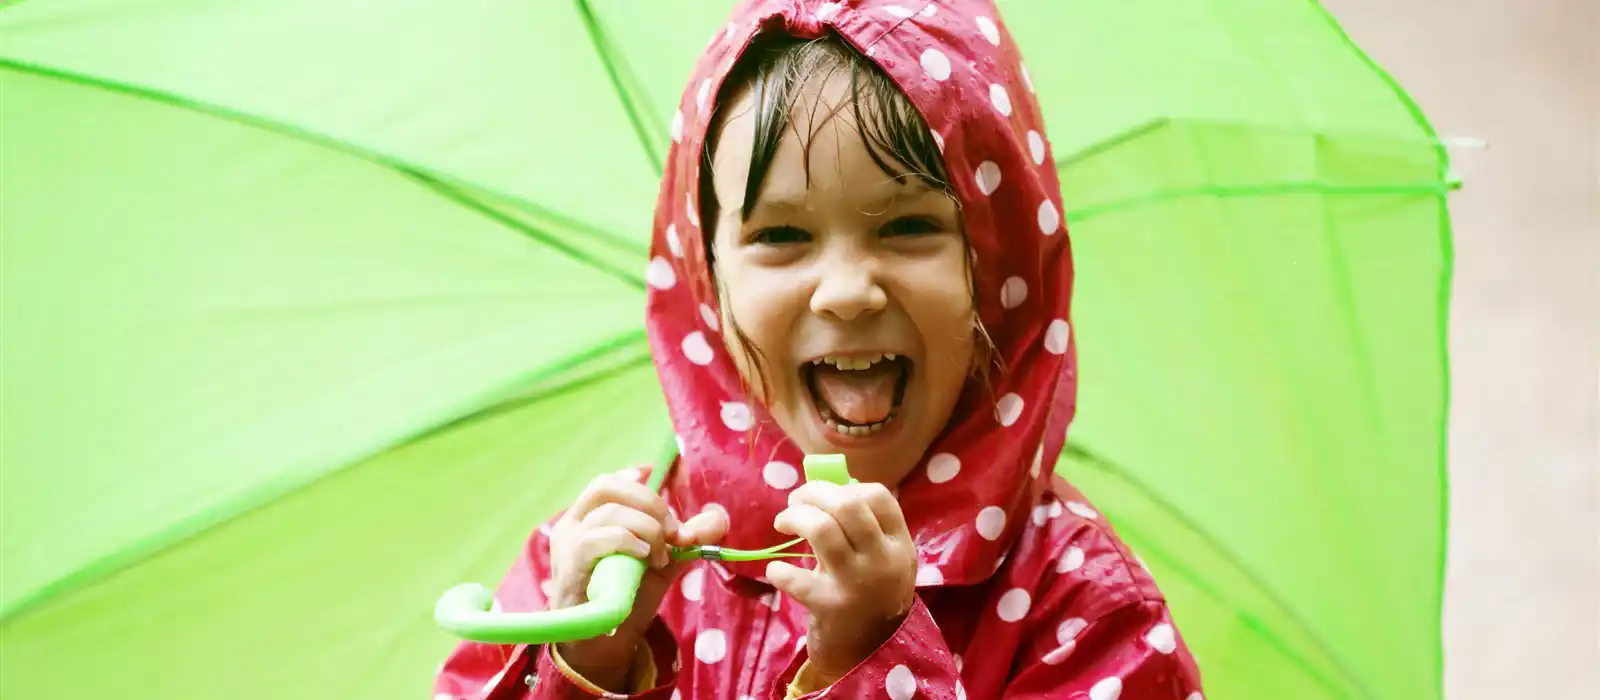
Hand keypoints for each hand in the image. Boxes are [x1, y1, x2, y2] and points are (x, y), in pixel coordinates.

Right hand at [548, 467, 727, 690]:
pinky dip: (627, 541)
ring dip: (646, 529)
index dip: (640, 482)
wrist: (602, 643)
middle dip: (649, 502)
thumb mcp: (661, 563)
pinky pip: (596, 539)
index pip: (610, 482)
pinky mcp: (570, 566)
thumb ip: (686, 540)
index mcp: (590, 517)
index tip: (668, 501)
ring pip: (609, 512)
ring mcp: (568, 544)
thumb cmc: (626, 598)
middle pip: (607, 486)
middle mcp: (574, 525)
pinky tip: (644, 558)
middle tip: (672, 531)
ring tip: (660, 557)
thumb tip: (719, 516)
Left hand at [765, 481, 916, 682]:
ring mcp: (857, 583)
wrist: (869, 653)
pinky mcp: (830, 606)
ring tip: (783, 523)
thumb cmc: (870, 594)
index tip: (822, 494)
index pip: (877, 495)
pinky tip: (774, 571)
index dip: (844, 487)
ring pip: (822, 529)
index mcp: (899, 544)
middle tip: (795, 501)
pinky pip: (795, 578)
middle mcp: (883, 560)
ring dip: (794, 517)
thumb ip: (863, 525)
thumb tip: (829, 483)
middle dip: (813, 493)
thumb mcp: (882, 558)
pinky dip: (777, 570)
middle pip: (847, 505)